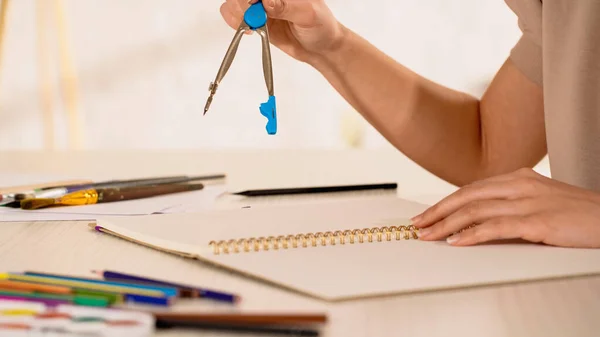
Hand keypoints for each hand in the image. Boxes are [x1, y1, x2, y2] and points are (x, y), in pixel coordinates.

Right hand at [220, 0, 345, 62]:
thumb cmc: (321, 26)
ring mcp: (260, 7)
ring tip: (255, 26)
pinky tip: (250, 30)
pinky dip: (236, 23)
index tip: (254, 6)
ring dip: (239, 16)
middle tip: (257, 19)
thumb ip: (286, 7)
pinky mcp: (255, 21)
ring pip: (233, 4)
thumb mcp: (307, 14)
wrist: (321, 48)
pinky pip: (234, 18)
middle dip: (244, 6)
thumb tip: (266, 1)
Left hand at [411, 168, 599, 247]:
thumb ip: (511, 205)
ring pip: (475, 210)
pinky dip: (471, 234)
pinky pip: (496, 227)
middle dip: (437, 211)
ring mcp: (529, 202)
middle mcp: (520, 185)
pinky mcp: (539, 222)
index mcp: (519, 178)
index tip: (426, 215)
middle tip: (416, 225)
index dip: (445, 202)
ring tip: (427, 235)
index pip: (471, 189)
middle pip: (466, 196)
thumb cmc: (579, 215)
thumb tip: (477, 221)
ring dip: (446, 224)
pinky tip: (456, 242)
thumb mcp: (540, 202)